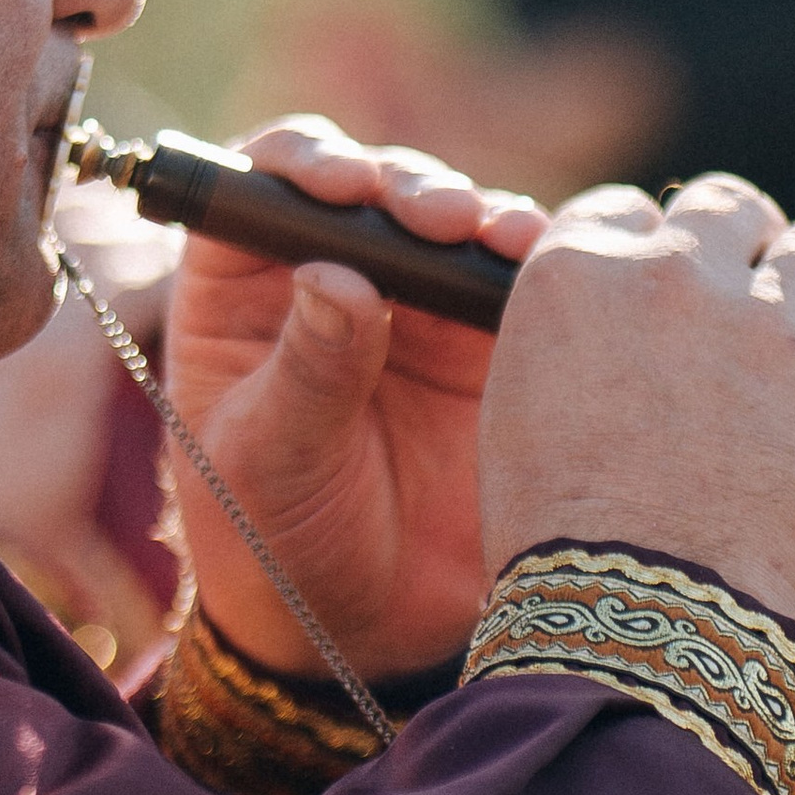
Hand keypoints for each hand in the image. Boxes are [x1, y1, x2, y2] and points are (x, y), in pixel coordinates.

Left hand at [162, 113, 545, 678]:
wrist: (364, 632)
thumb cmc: (276, 545)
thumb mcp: (270, 462)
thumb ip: (305, 371)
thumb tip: (339, 276)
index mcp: (245, 290)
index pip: (265, 186)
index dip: (305, 162)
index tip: (343, 182)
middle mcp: (335, 278)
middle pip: (372, 189)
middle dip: (406, 186)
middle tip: (436, 216)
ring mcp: (419, 309)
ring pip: (453, 225)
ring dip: (477, 217)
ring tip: (495, 238)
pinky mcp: (492, 346)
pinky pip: (520, 285)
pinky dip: (538, 266)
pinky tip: (548, 267)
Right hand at [477, 172, 794, 631]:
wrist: (640, 621)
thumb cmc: (567, 545)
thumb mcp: (521, 417)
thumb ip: (570, 348)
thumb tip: (613, 345)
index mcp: (579, 275)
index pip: (626, 211)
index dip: (654, 246)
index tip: (670, 285)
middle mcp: (676, 278)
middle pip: (730, 208)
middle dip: (747, 243)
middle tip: (758, 296)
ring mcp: (775, 327)